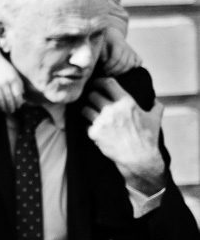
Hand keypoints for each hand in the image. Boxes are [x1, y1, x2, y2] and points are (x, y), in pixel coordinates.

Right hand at [0, 53, 23, 112]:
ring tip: (4, 110)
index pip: (17, 95)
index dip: (18, 103)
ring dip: (3, 107)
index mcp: (13, 79)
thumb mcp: (14, 72)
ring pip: (0, 100)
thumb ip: (18, 83)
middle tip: (11, 111)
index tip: (18, 106)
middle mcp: (5, 83)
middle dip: (11, 107)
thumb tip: (21, 95)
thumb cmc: (3, 65)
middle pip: (9, 99)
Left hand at [82, 77, 166, 194]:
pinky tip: (93, 125)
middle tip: (93, 99)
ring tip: (91, 111)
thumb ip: (156, 106)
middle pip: (92, 94)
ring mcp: (101, 121)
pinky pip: (85, 123)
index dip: (99, 81)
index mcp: (126, 102)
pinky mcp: (94, 133)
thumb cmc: (148, 137)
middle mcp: (112, 109)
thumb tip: (155, 99)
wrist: (138, 158)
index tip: (97, 83)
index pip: (107, 83)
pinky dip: (88, 124)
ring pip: (85, 108)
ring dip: (88, 109)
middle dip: (93, 96)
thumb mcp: (155, 118)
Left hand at [101, 30, 141, 74]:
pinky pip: (139, 61)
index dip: (109, 66)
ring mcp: (132, 51)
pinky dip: (135, 67)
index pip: (115, 58)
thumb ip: (103, 54)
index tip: (103, 69)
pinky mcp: (135, 54)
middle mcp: (127, 48)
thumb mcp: (101, 45)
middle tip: (107, 73)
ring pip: (131, 64)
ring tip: (114, 73)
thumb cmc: (105, 42)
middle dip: (114, 70)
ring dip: (122, 71)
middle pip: (123, 63)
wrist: (113, 36)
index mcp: (118, 45)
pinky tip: (126, 69)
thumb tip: (105, 62)